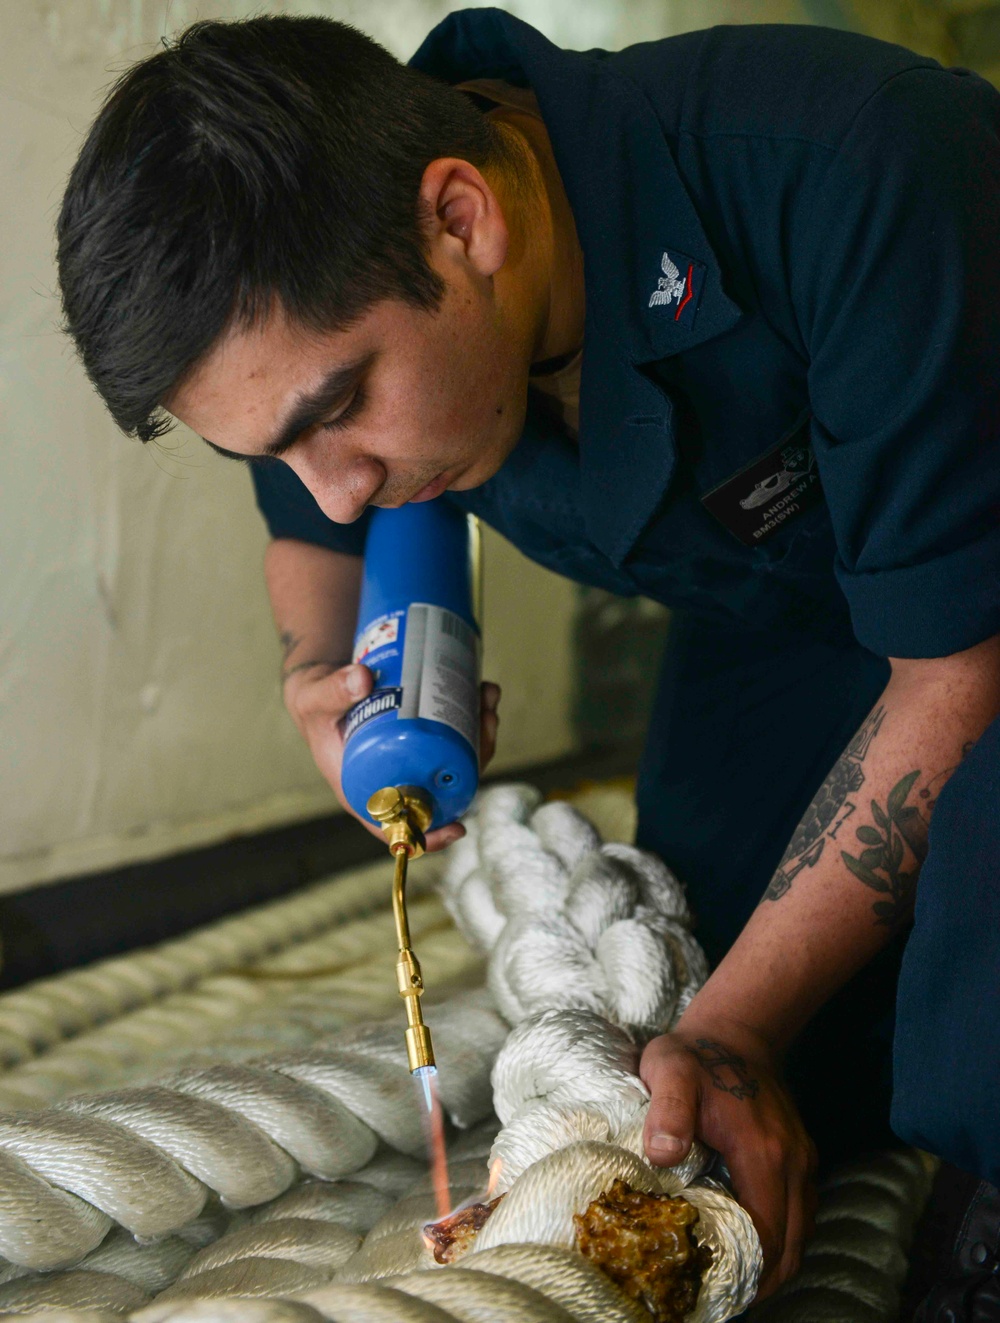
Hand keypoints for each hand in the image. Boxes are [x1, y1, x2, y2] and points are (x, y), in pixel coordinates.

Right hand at [284, 662, 500, 851]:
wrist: (324, 685)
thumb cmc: (316, 705)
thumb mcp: (315, 699)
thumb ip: (333, 691)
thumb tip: (362, 679)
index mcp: (365, 790)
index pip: (399, 827)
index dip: (430, 835)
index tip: (458, 828)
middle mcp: (395, 780)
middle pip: (444, 787)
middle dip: (476, 756)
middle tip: (486, 720)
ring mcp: (413, 761)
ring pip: (457, 760)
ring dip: (481, 733)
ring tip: (487, 698)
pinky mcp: (423, 740)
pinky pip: (457, 739)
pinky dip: (474, 717)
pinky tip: (483, 692)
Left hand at [639, 1016, 816, 1299]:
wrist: (734, 1029)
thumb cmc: (694, 1055)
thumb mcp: (668, 1070)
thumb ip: (667, 1110)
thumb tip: (663, 1154)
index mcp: (764, 1153)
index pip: (768, 1236)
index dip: (746, 1272)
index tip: (711, 1291)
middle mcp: (793, 1163)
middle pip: (791, 1247)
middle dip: (760, 1280)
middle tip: (717, 1297)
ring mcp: (800, 1160)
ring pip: (799, 1234)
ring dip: (772, 1262)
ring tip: (727, 1277)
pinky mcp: (797, 1158)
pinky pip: (798, 1214)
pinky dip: (779, 1238)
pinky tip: (745, 1243)